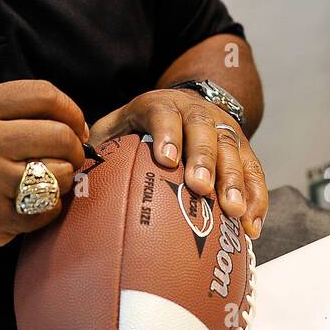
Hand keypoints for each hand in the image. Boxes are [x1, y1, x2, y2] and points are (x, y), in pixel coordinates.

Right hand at [0, 80, 88, 267]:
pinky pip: (47, 209)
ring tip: (46, 182)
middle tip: (71, 156)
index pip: (42, 94)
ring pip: (60, 173)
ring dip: (63, 179)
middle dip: (74, 147)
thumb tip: (61, 115)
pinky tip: (27, 205)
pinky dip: (46, 209)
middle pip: (58, 134)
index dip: (71, 110)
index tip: (76, 125)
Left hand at [89, 89, 267, 238]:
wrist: (184, 104)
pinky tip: (251, 225)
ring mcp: (223, 128)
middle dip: (204, 160)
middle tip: (201, 188)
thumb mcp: (116, 126)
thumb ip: (100, 145)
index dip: (166, 134)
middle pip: (204, 130)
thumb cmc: (139, 127)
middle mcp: (195, 112)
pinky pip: (255, 171)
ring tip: (234, 211)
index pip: (162, 113)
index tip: (166, 160)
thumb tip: (73, 174)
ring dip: (236, 181)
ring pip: (234, 149)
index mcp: (160, 104)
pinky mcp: (243, 148)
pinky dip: (256, 198)